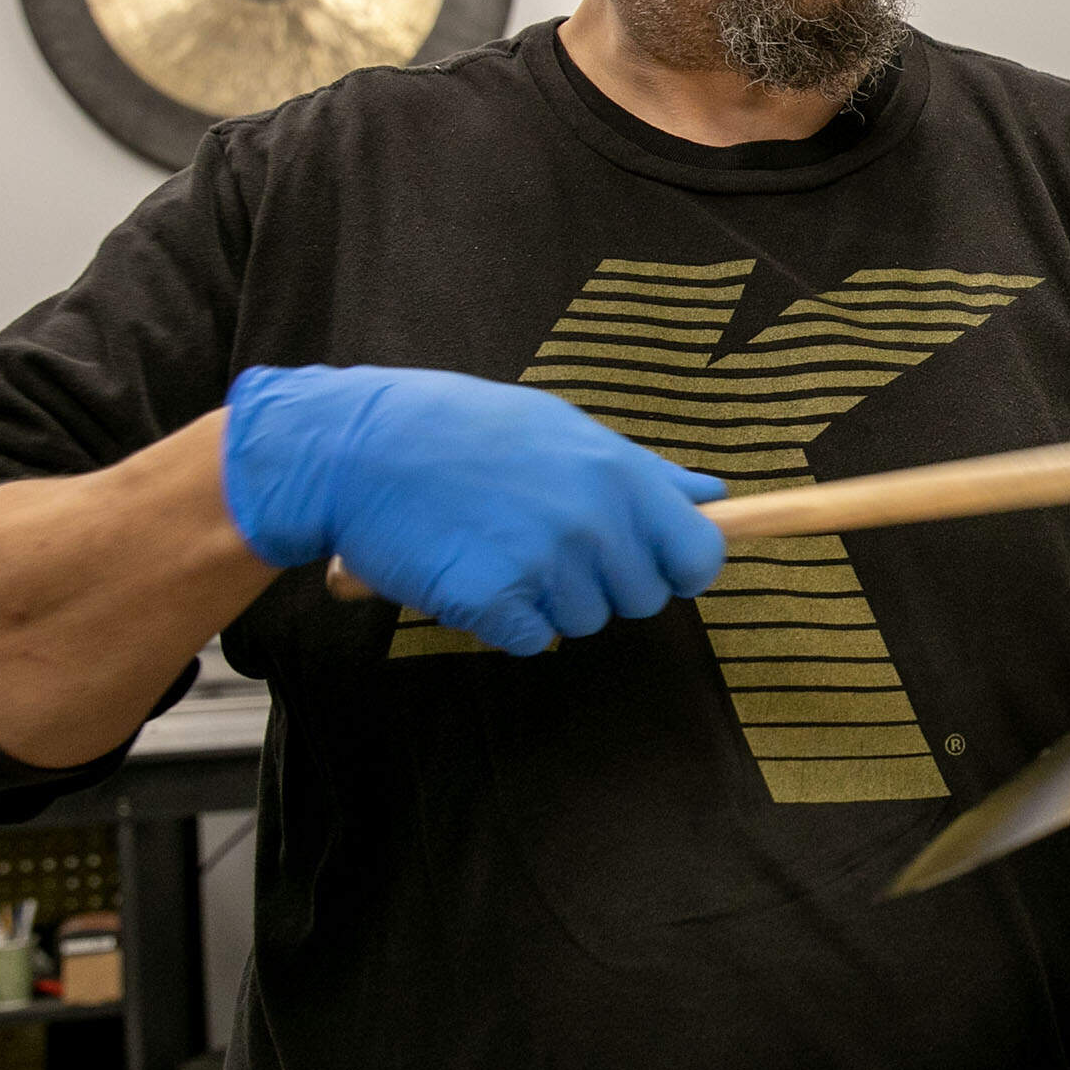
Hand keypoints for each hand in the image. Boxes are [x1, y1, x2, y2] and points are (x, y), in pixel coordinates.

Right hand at [221, 365, 727, 655]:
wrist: (359, 447)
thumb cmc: (465, 431)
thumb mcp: (564, 430)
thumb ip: (643, 471)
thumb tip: (711, 494)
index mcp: (619, 474)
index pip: (699, 555)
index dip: (681, 569)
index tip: (657, 567)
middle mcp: (591, 521)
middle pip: (640, 599)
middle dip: (603, 584)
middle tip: (546, 542)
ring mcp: (542, 564)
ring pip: (582, 622)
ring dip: (547, 600)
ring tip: (500, 545)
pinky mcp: (491, 602)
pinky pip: (527, 640)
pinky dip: (501, 620)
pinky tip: (473, 571)